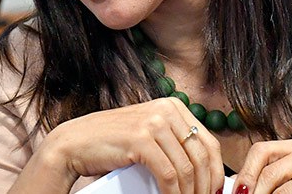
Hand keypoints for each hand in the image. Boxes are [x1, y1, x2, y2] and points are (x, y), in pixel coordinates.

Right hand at [15, 97, 224, 193]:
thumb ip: (173, 143)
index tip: (215, 192)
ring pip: (187, 168)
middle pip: (202, 155)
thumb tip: (204, 171)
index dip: (217, 171)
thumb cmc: (112, 144)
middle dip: (206, 186)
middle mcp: (167, 109)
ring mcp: (154, 122)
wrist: (74, 144)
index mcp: (173, 106)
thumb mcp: (149, 136)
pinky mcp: (141, 139)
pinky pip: (169, 175)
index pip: (208, 142)